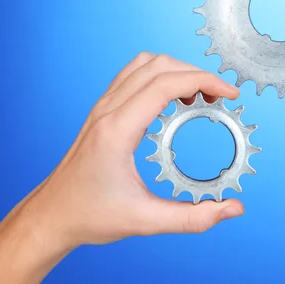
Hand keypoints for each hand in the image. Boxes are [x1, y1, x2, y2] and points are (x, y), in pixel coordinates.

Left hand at [27, 54, 243, 247]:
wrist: (52, 215)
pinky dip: (160, 76)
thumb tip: (233, 209)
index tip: (229, 94)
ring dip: (177, 71)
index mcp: (118, 130)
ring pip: (145, 64)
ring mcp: (103, 106)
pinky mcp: (103, 110)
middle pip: (159, 66)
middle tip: (220, 97)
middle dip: (196, 74)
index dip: (204, 81)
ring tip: (199, 95)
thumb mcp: (145, 221)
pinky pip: (134, 75)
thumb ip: (193, 218)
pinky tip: (174, 99)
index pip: (166, 84)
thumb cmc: (90, 215)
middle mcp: (108, 110)